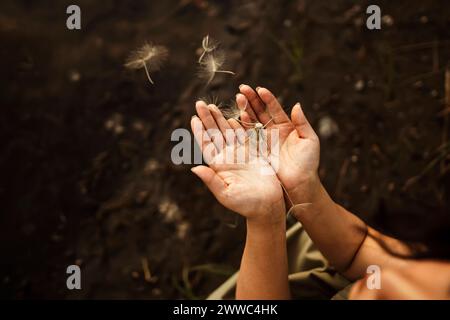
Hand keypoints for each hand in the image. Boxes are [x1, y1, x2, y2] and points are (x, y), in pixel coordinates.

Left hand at [190, 101, 285, 221]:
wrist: (267, 207)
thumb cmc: (246, 204)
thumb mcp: (226, 193)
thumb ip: (211, 180)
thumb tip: (194, 169)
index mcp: (219, 166)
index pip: (206, 145)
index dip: (199, 131)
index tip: (193, 117)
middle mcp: (227, 158)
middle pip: (214, 134)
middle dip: (207, 118)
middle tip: (199, 103)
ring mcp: (240, 155)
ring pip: (227, 132)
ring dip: (220, 119)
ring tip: (212, 106)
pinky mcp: (253, 154)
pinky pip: (244, 136)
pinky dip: (239, 125)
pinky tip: (233, 116)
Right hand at [237, 85, 320, 204]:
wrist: (299, 184)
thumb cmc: (308, 163)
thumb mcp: (309, 140)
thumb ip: (302, 122)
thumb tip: (297, 105)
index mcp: (287, 126)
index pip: (275, 108)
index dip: (267, 98)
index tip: (260, 89)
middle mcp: (273, 131)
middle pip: (260, 111)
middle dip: (252, 99)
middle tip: (243, 88)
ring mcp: (264, 140)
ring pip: (252, 121)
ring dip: (245, 109)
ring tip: (238, 98)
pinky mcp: (257, 151)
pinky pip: (247, 136)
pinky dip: (241, 126)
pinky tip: (236, 117)